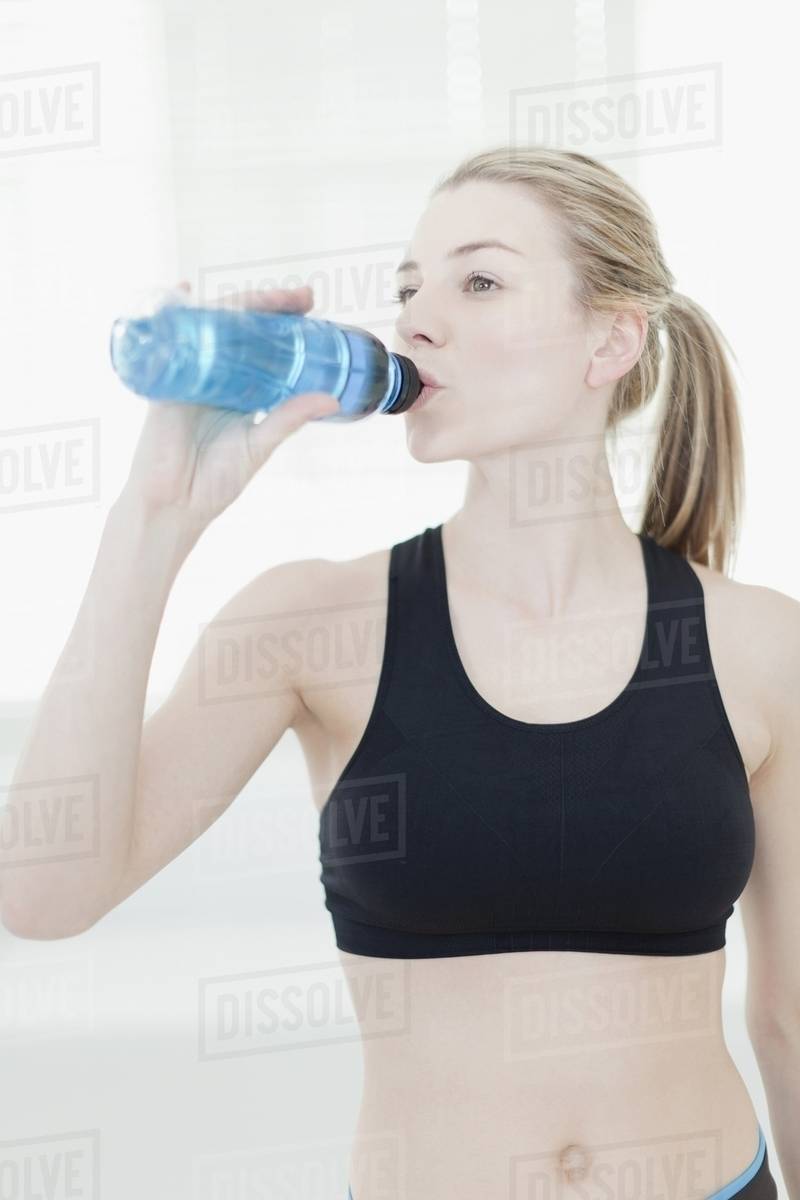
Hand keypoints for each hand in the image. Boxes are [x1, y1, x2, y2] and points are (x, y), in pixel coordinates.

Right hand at [119, 282, 338, 527]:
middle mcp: (216, 378)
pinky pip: (168, 344)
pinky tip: (181, 291)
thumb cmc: (214, 481)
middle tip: (301, 298)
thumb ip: (289, 418)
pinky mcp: (165, 384)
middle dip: (269, 307)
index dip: (286, 326)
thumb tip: (331, 398)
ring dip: (234, 305)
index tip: (312, 308)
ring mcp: (190, 377)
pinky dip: (172, 315)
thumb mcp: (260, 445)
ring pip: (211, 330)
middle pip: (241, 331)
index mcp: (241, 392)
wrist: (175, 506)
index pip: (266, 348)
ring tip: (263, 294)